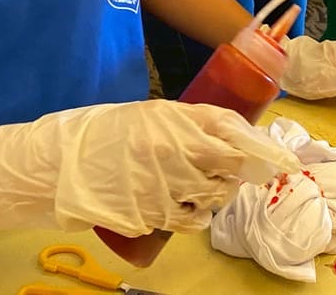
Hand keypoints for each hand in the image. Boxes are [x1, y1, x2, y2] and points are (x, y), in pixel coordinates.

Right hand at [0, 100, 298, 236]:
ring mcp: (163, 188)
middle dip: (236, 172)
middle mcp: (173, 154)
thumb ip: (188, 122)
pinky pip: (189, 220)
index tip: (278, 157)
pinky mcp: (151, 216)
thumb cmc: (103, 133)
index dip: (259, 148)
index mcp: (173, 122)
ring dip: (216, 194)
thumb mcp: (148, 114)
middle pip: (228, 170)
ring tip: (202, 185)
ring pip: (212, 198)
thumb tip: (232, 132)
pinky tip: (186, 206)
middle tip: (231, 170)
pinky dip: (195, 216)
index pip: (233, 135)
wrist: (57, 165)